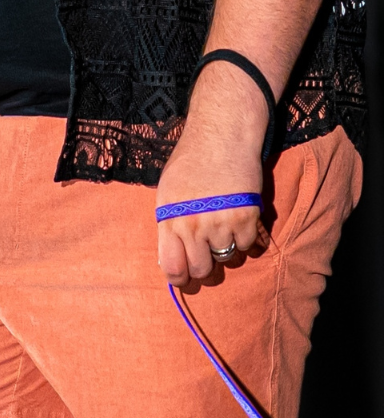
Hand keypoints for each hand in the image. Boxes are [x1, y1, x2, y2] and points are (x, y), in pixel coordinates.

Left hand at [154, 65, 269, 284]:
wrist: (220, 138)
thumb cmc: (190, 163)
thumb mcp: (168, 192)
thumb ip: (169, 224)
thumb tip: (171, 257)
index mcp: (169, 218)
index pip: (171, 267)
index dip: (178, 279)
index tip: (183, 279)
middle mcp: (193, 225)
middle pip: (201, 270)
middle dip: (204, 269)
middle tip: (207, 257)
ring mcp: (221, 223)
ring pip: (226, 259)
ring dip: (225, 250)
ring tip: (222, 229)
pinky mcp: (247, 219)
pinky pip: (248, 246)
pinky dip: (246, 239)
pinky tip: (239, 221)